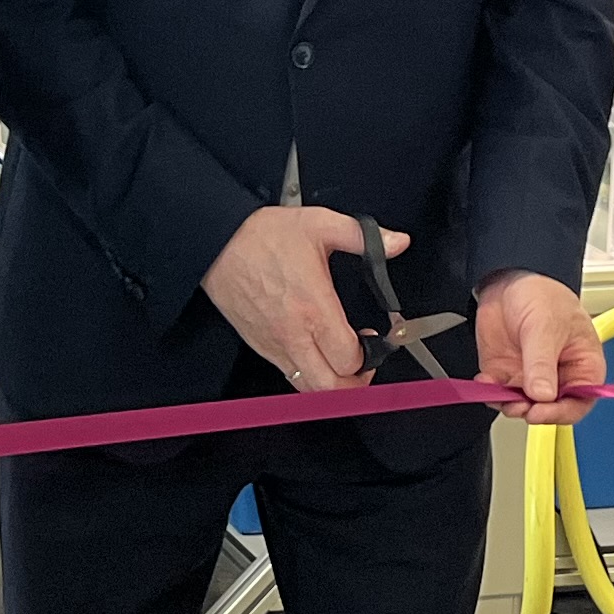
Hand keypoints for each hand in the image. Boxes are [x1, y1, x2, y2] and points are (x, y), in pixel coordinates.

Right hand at [204, 205, 399, 391]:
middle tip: (364, 364)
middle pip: (330, 388)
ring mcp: (275, 345)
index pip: (349, 359)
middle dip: (355, 384)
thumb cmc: (261, 236)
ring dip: (331, 384)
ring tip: (340, 364)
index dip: (370, 355)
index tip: (372, 337)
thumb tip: (397, 242)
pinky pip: (288, 376)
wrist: (217, 243)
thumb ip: (364, 237)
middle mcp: (294, 334)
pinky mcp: (260, 346)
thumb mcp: (319, 225)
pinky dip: (308, 376)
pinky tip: (315, 354)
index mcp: (314, 308)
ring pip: (308, 389)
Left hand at [476, 270, 601, 425]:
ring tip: (501, 395)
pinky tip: (486, 382)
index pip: (580, 401)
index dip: (562, 412)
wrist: (507, 280)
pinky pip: (499, 394)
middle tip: (519, 405)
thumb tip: (543, 394)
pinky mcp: (507, 374)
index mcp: (583, 364)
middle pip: (550, 409)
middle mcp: (558, 376)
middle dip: (533, 411)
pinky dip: (490, 394)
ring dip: (510, 406)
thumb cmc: (541, 295)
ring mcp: (531, 376)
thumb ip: (542, 362)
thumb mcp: (545, 326)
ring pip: (523, 406)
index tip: (542, 410)